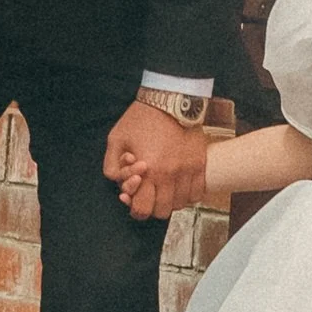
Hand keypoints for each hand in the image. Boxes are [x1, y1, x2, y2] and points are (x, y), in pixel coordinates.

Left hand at [105, 96, 208, 221]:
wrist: (170, 100)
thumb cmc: (141, 119)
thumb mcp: (116, 139)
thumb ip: (111, 166)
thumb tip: (119, 185)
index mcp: (148, 171)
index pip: (142, 209)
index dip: (136, 209)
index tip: (135, 201)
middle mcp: (170, 175)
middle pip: (162, 211)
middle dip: (152, 207)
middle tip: (149, 195)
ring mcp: (188, 171)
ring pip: (181, 204)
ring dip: (170, 201)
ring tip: (163, 189)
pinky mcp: (200, 165)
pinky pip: (197, 194)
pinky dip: (187, 195)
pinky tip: (178, 186)